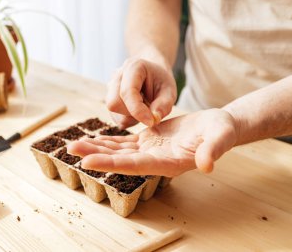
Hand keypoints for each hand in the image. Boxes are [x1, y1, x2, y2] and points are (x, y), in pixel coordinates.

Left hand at [68, 109, 238, 176]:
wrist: (217, 127)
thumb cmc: (220, 131)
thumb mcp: (220, 136)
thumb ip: (214, 150)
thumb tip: (207, 164)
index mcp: (169, 162)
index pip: (136, 165)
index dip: (112, 163)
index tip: (88, 162)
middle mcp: (155, 160)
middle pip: (120, 159)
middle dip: (95, 155)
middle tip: (70, 150)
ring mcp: (150, 151)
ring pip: (118, 150)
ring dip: (96, 147)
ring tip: (74, 144)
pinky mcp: (147, 141)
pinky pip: (124, 142)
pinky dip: (107, 140)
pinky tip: (93, 138)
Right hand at [106, 58, 176, 127]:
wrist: (153, 74)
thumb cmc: (161, 81)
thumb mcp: (170, 91)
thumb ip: (164, 105)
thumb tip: (153, 120)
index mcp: (133, 67)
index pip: (127, 92)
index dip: (137, 110)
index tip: (151, 122)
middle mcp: (117, 76)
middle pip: (115, 103)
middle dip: (133, 113)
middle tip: (150, 108)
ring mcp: (110, 88)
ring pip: (114, 112)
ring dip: (131, 116)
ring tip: (144, 107)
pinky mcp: (110, 100)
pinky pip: (115, 117)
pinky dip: (128, 118)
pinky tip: (138, 109)